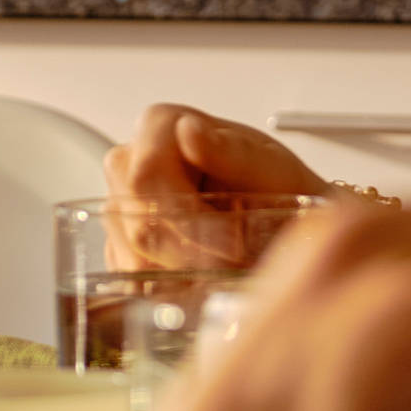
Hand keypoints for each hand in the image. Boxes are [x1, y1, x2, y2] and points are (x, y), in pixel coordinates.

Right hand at [103, 103, 342, 270]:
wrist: (288, 221)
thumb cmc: (279, 188)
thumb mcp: (269, 168)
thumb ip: (230, 152)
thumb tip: (189, 131)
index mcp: (162, 126)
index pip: (146, 176)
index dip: (183, 217)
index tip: (229, 244)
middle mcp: (133, 161)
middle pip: (135, 219)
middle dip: (185, 252)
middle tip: (231, 264)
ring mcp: (123, 203)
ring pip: (129, 253)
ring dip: (177, 273)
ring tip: (222, 269)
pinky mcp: (123, 242)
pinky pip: (130, 274)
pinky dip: (167, 284)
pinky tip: (199, 280)